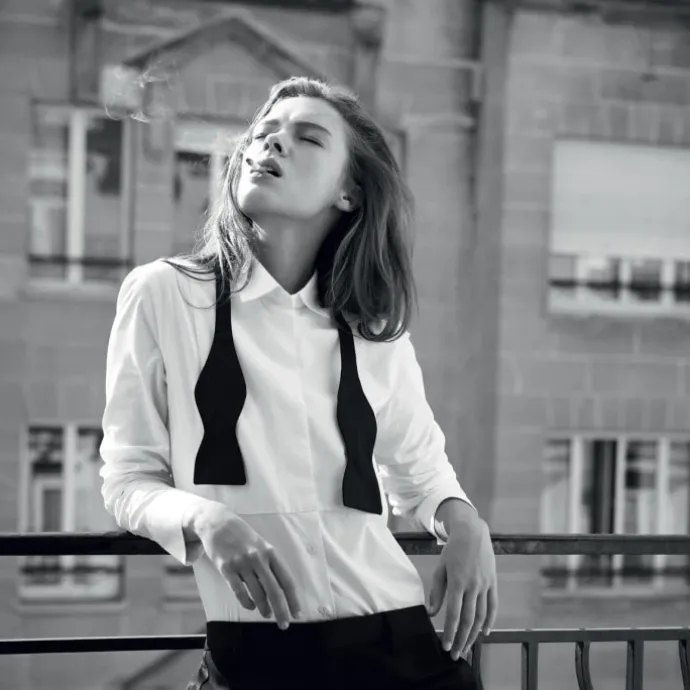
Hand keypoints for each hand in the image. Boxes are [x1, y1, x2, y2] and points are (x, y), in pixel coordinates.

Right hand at [192, 503, 301, 628]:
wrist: (217, 523)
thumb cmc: (243, 536)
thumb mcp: (261, 545)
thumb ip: (270, 564)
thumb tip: (280, 589)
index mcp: (271, 552)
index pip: (286, 580)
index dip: (293, 599)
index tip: (298, 614)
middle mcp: (258, 558)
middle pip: (274, 591)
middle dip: (281, 611)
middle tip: (284, 624)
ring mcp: (242, 563)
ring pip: (257, 594)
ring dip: (264, 608)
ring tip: (267, 614)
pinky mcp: (226, 568)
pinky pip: (239, 591)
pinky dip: (247, 602)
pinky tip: (251, 606)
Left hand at [426, 517, 497, 659]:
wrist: (472, 532)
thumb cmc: (452, 550)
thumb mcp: (440, 567)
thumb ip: (437, 591)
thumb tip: (433, 613)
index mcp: (457, 582)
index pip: (454, 614)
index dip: (450, 633)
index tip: (446, 646)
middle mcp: (472, 586)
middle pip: (468, 620)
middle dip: (462, 640)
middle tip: (456, 654)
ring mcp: (485, 585)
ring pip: (481, 616)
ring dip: (474, 635)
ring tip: (467, 647)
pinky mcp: (493, 582)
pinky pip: (493, 606)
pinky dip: (490, 621)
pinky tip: (485, 632)